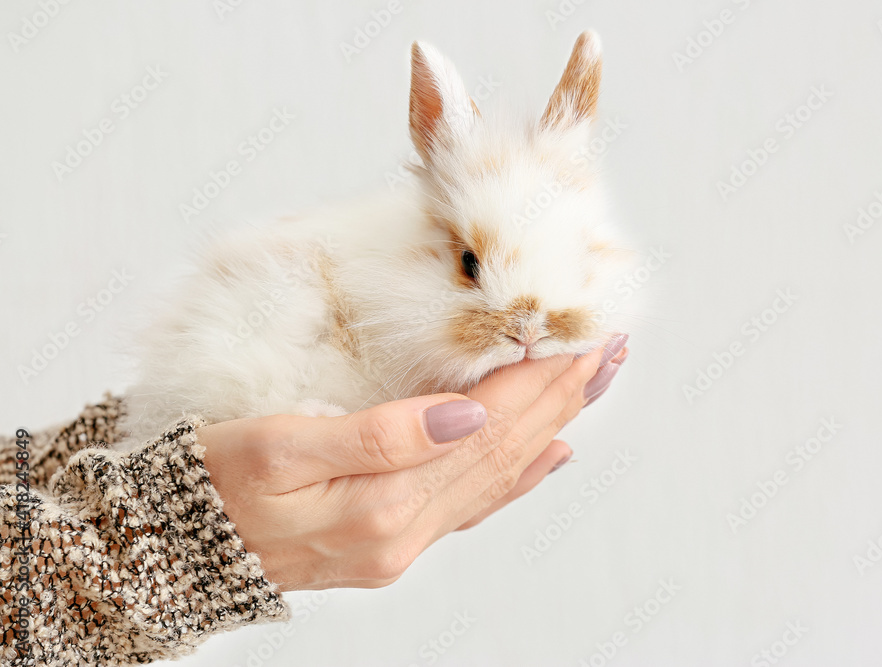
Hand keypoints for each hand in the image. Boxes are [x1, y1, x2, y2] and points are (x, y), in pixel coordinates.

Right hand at [197, 334, 628, 590]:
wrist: (170, 549)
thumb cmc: (209, 484)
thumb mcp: (280, 447)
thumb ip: (380, 437)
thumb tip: (470, 416)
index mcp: (382, 503)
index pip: (485, 428)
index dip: (535, 379)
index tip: (580, 337)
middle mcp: (405, 532)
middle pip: (505, 452)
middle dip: (560, 396)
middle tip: (607, 350)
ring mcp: (402, 543)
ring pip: (497, 476)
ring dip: (549, 426)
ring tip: (590, 385)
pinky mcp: (391, 541)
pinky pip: (473, 505)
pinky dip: (517, 475)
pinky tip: (550, 454)